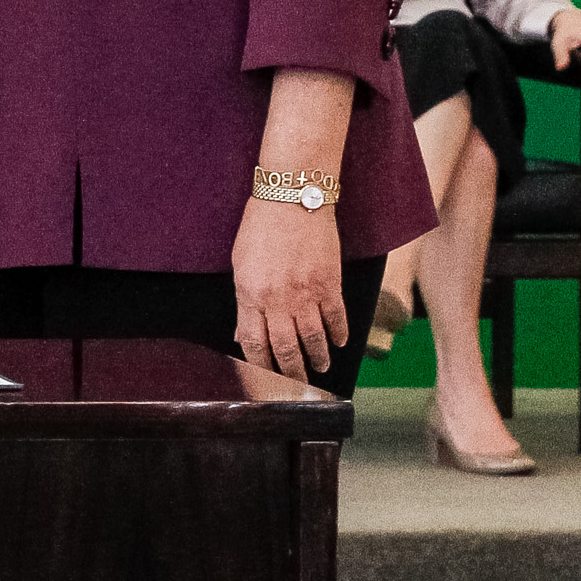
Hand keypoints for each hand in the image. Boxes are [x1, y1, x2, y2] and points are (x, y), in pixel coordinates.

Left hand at [231, 195, 347, 382]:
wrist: (292, 199)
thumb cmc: (261, 226)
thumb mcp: (240, 263)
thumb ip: (244, 300)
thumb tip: (245, 331)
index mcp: (250, 294)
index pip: (253, 341)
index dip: (261, 363)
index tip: (267, 374)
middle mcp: (277, 299)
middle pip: (285, 347)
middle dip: (292, 370)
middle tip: (298, 382)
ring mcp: (305, 293)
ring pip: (312, 338)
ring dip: (317, 357)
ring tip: (321, 368)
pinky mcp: (329, 283)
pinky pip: (335, 317)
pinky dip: (339, 333)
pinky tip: (340, 343)